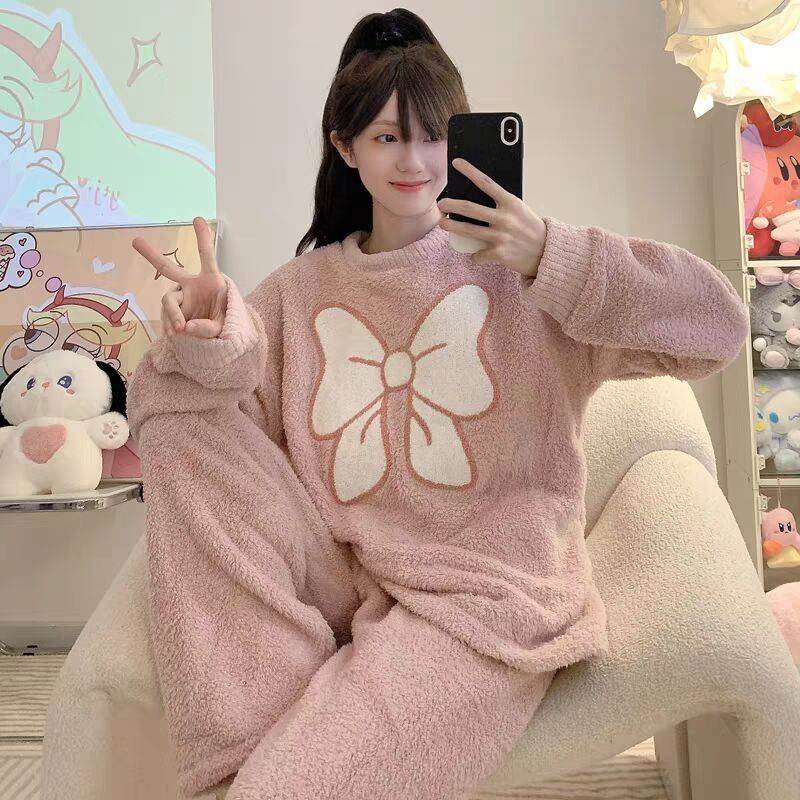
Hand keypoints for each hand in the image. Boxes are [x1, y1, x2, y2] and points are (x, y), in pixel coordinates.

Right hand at [132, 217, 226, 338]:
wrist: (215, 336)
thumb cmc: (223, 322)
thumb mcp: (222, 326)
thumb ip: (207, 327)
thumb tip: (185, 326)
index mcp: (211, 281)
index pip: (206, 257)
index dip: (202, 238)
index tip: (197, 219)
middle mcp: (191, 285)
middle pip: (168, 269)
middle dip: (151, 255)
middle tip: (135, 241)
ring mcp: (180, 298)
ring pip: (168, 301)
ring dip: (172, 315)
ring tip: (178, 330)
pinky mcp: (173, 311)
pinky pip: (167, 317)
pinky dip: (169, 326)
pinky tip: (173, 334)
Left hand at [437, 158, 546, 278]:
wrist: (546, 251)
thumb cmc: (530, 228)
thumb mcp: (519, 210)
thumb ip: (501, 205)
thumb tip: (477, 200)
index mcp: (510, 202)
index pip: (486, 183)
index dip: (470, 171)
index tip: (456, 163)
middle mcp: (504, 218)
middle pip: (470, 208)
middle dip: (451, 204)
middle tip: (441, 204)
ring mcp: (500, 236)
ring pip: (468, 230)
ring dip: (451, 226)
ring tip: (443, 223)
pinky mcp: (499, 254)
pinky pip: (478, 255)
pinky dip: (474, 256)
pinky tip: (475, 256)